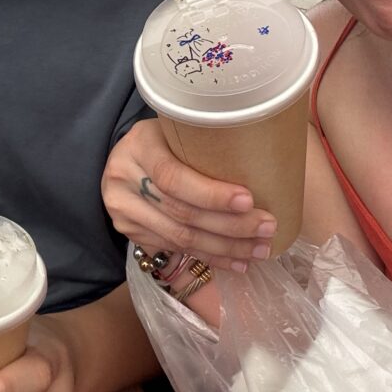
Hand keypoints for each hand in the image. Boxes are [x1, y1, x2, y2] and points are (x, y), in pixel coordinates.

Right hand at [102, 118, 277, 269]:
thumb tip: (263, 168)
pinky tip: (237, 261)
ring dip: (225, 248)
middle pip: (181, 212)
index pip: (173, 177)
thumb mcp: (178, 130)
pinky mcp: (130, 232)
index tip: (248, 201)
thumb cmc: (165, 139)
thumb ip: (204, 145)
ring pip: (180, 237)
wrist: (125, 156)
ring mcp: (123, 209)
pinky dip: (210, 257)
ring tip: (259, 249)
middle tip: (267, 228)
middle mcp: (123, 178)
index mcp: (139, 145)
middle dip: (230, 225)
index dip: (211, 194)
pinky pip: (175, 249)